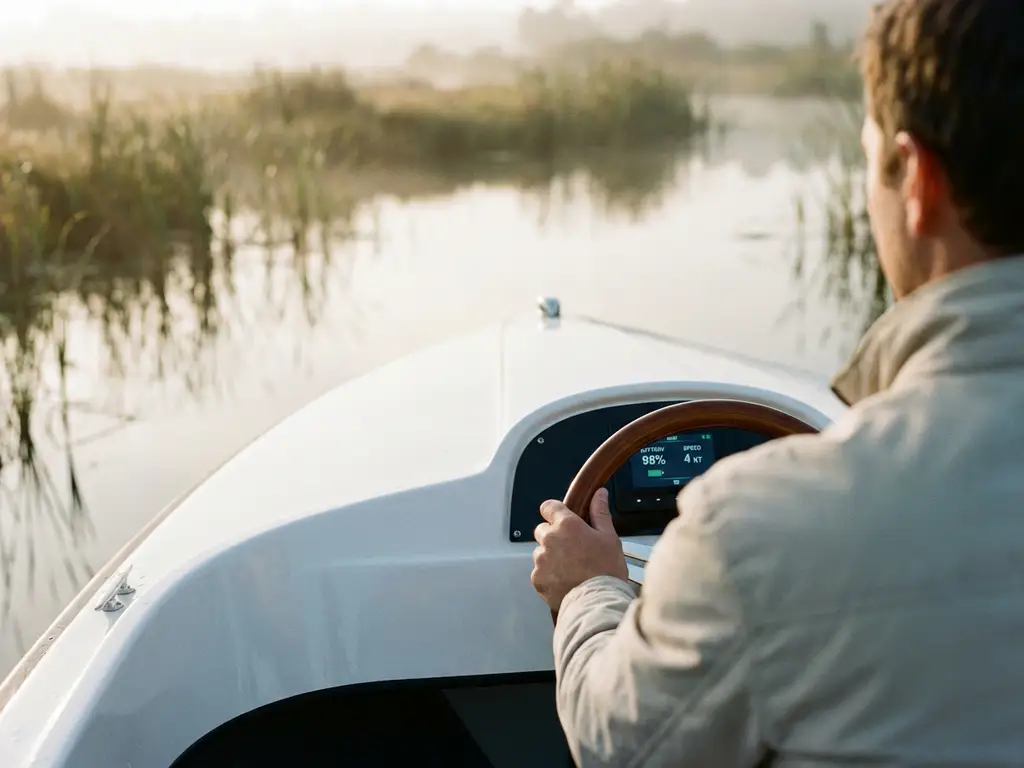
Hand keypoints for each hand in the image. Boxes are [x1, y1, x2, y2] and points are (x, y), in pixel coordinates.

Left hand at [530, 488, 628, 611]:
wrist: (598, 602)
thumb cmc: (607, 570)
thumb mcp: (609, 538)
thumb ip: (600, 513)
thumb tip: (599, 494)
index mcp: (567, 525)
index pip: (549, 507)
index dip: (554, 512)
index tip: (560, 519)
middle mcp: (549, 539)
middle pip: (542, 530)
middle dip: (553, 537)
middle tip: (572, 550)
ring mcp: (541, 560)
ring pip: (540, 552)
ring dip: (550, 557)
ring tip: (570, 570)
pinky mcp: (537, 579)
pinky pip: (539, 572)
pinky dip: (548, 576)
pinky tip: (564, 581)